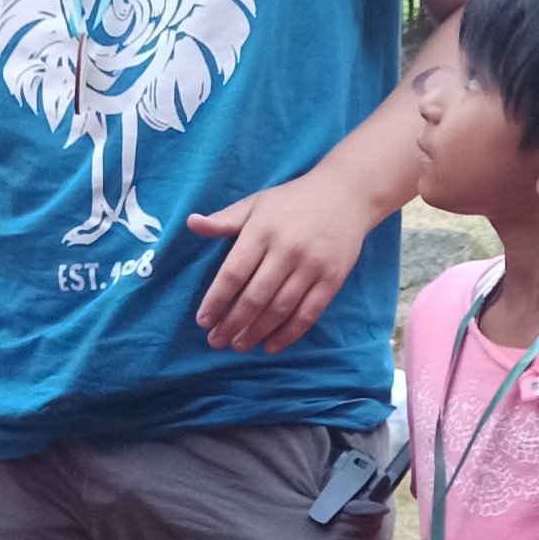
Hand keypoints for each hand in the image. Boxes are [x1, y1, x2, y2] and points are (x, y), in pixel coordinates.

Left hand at [186, 161, 373, 351]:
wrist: (347, 194)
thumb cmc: (293, 201)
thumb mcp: (256, 204)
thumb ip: (224, 220)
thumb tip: (192, 223)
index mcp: (262, 231)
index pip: (233, 273)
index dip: (216, 300)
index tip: (203, 321)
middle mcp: (287, 250)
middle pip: (255, 297)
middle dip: (232, 324)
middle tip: (216, 341)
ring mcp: (312, 266)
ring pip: (280, 309)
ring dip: (256, 332)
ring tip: (239, 345)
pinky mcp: (332, 279)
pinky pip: (308, 314)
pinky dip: (288, 334)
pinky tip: (271, 345)